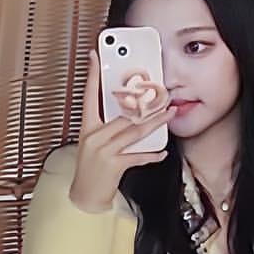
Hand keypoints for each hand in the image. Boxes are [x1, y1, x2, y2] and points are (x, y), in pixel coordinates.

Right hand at [69, 47, 173, 212]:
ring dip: (155, 123)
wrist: (84, 197)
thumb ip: (109, 129)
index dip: (92, 75)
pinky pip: (138, 156)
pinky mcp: (113, 165)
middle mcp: (93, 136)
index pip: (89, 96)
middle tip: (160, 93)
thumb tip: (132, 117)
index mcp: (87, 128)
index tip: (95, 56)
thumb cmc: (91, 170)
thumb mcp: (93, 145)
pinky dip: (152, 154)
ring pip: (134, 131)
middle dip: (144, 104)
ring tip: (168, 114)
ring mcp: (103, 151)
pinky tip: (162, 152)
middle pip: (122, 114)